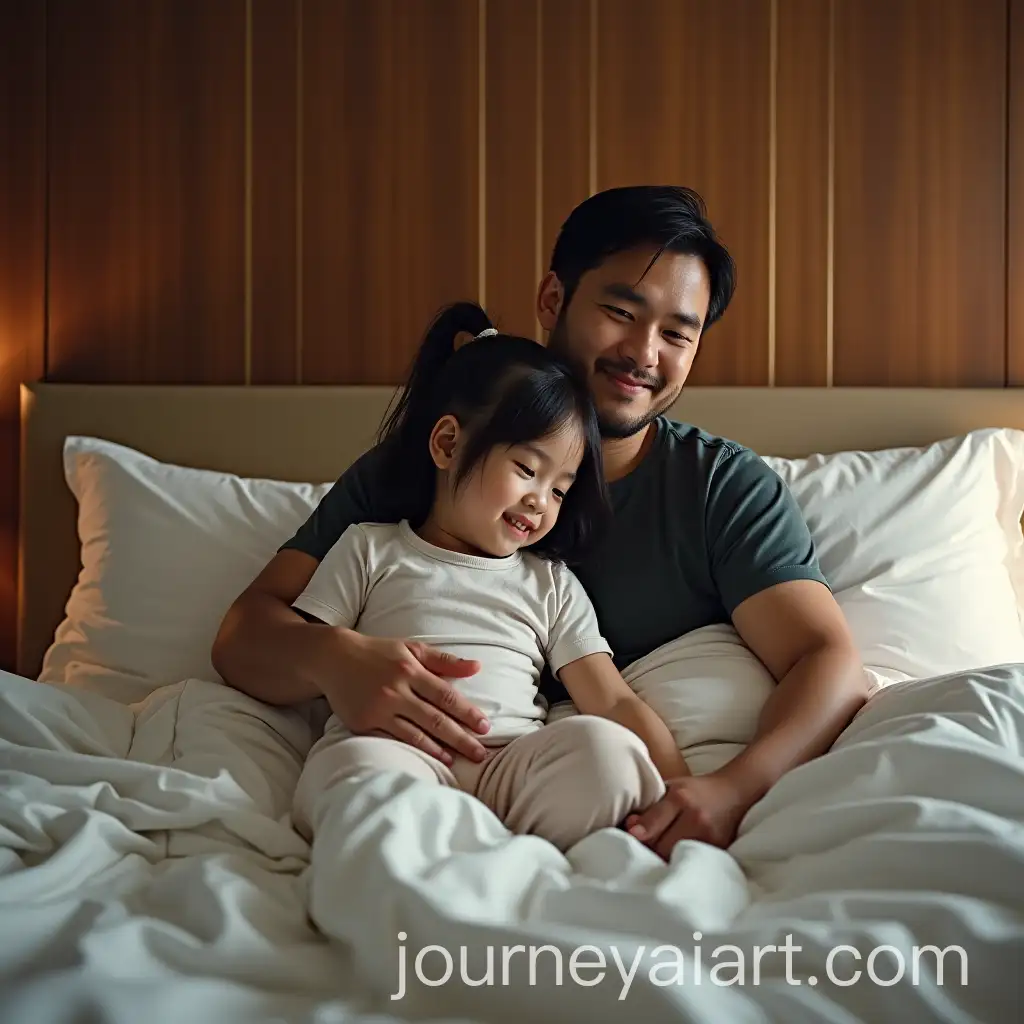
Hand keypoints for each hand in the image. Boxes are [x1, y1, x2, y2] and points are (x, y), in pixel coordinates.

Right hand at [316, 629, 489, 763]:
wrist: (334, 658)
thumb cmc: (379, 653)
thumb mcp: (412, 649)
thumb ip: (445, 661)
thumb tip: (477, 667)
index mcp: (410, 670)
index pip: (446, 695)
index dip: (467, 712)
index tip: (485, 726)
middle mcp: (395, 691)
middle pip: (435, 719)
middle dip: (461, 738)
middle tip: (481, 753)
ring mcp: (379, 709)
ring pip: (416, 733)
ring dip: (441, 749)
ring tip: (460, 759)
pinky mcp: (364, 724)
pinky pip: (395, 740)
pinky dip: (417, 750)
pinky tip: (433, 757)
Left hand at [623, 769, 756, 858]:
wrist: (734, 794)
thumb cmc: (696, 791)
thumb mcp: (671, 788)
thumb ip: (651, 806)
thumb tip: (630, 826)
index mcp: (681, 798)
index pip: (655, 820)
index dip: (639, 831)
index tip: (631, 836)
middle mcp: (696, 818)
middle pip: (662, 845)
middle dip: (648, 849)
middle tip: (638, 849)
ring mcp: (709, 838)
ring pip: (675, 859)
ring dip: (662, 860)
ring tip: (654, 857)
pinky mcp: (719, 851)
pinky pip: (691, 864)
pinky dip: (679, 864)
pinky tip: (672, 862)